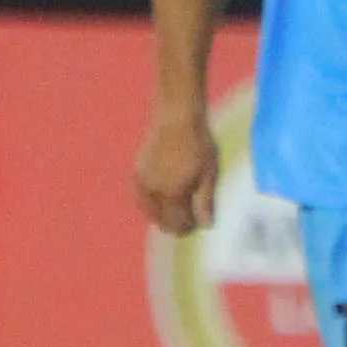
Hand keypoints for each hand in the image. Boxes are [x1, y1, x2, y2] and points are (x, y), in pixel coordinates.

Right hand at [134, 105, 221, 233]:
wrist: (177, 118)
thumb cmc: (199, 145)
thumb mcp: (209, 174)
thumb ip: (205, 202)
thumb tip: (206, 226)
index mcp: (172, 193)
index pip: (177, 223)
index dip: (187, 228)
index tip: (196, 225)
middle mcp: (153, 191)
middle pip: (160, 221)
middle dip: (174, 225)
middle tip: (188, 221)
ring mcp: (142, 181)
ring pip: (148, 211)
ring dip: (161, 216)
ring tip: (176, 212)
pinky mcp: (137, 172)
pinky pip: (140, 198)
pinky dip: (150, 204)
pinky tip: (162, 200)